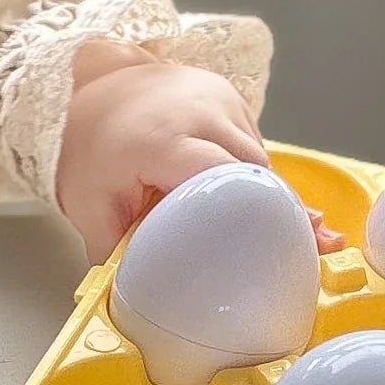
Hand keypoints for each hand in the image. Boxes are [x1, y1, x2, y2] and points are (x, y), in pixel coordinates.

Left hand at [54, 48, 339, 261]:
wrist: (89, 82)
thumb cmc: (87, 143)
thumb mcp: (88, 204)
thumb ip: (116, 252)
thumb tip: (134, 301)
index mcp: (162, 139)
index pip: (226, 179)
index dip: (253, 216)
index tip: (273, 249)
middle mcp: (198, 111)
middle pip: (254, 171)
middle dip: (270, 211)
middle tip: (296, 249)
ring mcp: (218, 98)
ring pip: (259, 157)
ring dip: (260, 190)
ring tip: (266, 224)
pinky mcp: (229, 95)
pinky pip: (252, 141)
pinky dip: (250, 170)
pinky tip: (242, 190)